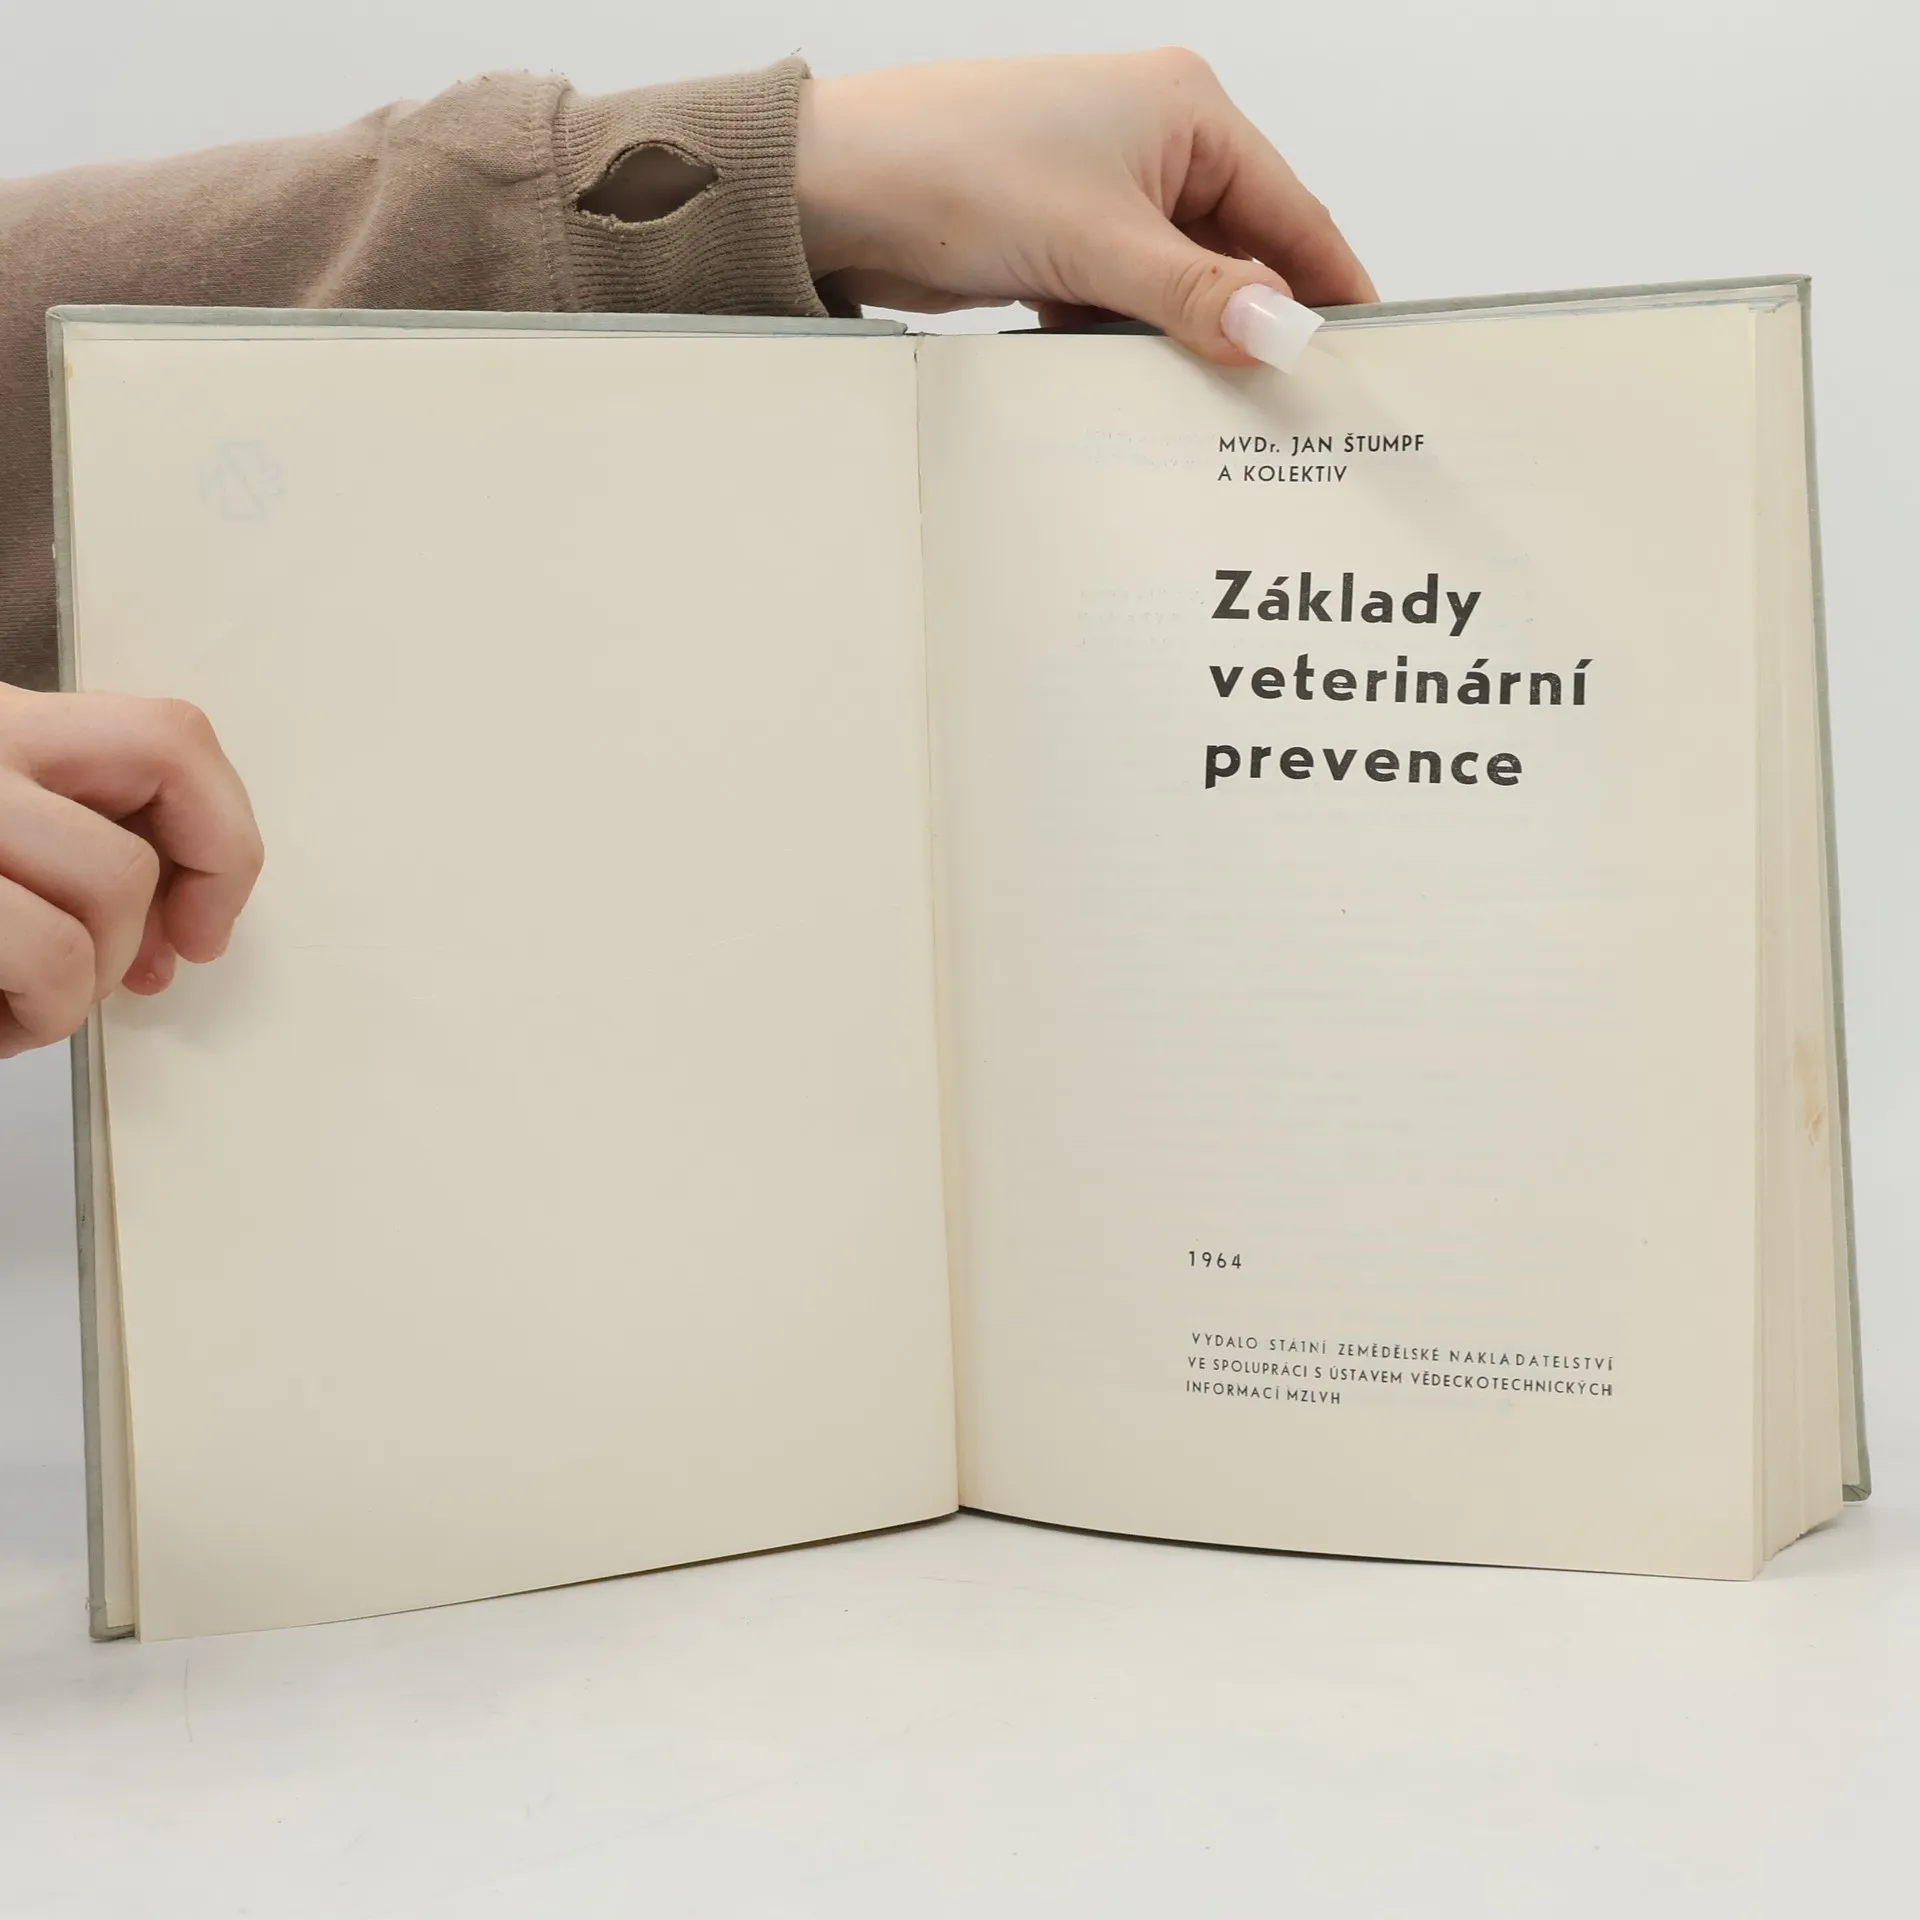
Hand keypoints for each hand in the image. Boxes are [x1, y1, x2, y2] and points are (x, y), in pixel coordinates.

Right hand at [0, 687, 262, 1056]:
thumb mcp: (16, 854)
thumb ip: (96, 857)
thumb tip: (189, 927)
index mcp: (5, 727)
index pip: (171, 736)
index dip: (220, 836)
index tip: (205, 924)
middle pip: (168, 762)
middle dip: (181, 887)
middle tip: (142, 970)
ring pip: (117, 877)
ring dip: (92, 981)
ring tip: (31, 1003)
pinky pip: (51, 952)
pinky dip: (39, 1018)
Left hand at [795, 49, 1375, 362]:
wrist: (832, 189)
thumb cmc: (954, 168)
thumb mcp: (1096, 242)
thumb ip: (1195, 295)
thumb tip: (1279, 333)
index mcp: (1185, 111)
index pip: (1290, 211)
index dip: (1327, 287)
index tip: (1360, 355)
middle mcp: (1153, 146)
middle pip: (1237, 255)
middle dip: (1252, 327)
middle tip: (1286, 407)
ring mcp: (1104, 196)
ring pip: (1178, 290)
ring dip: (1184, 344)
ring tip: (1212, 413)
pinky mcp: (1061, 242)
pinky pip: (1123, 305)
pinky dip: (1128, 345)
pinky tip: (1133, 389)